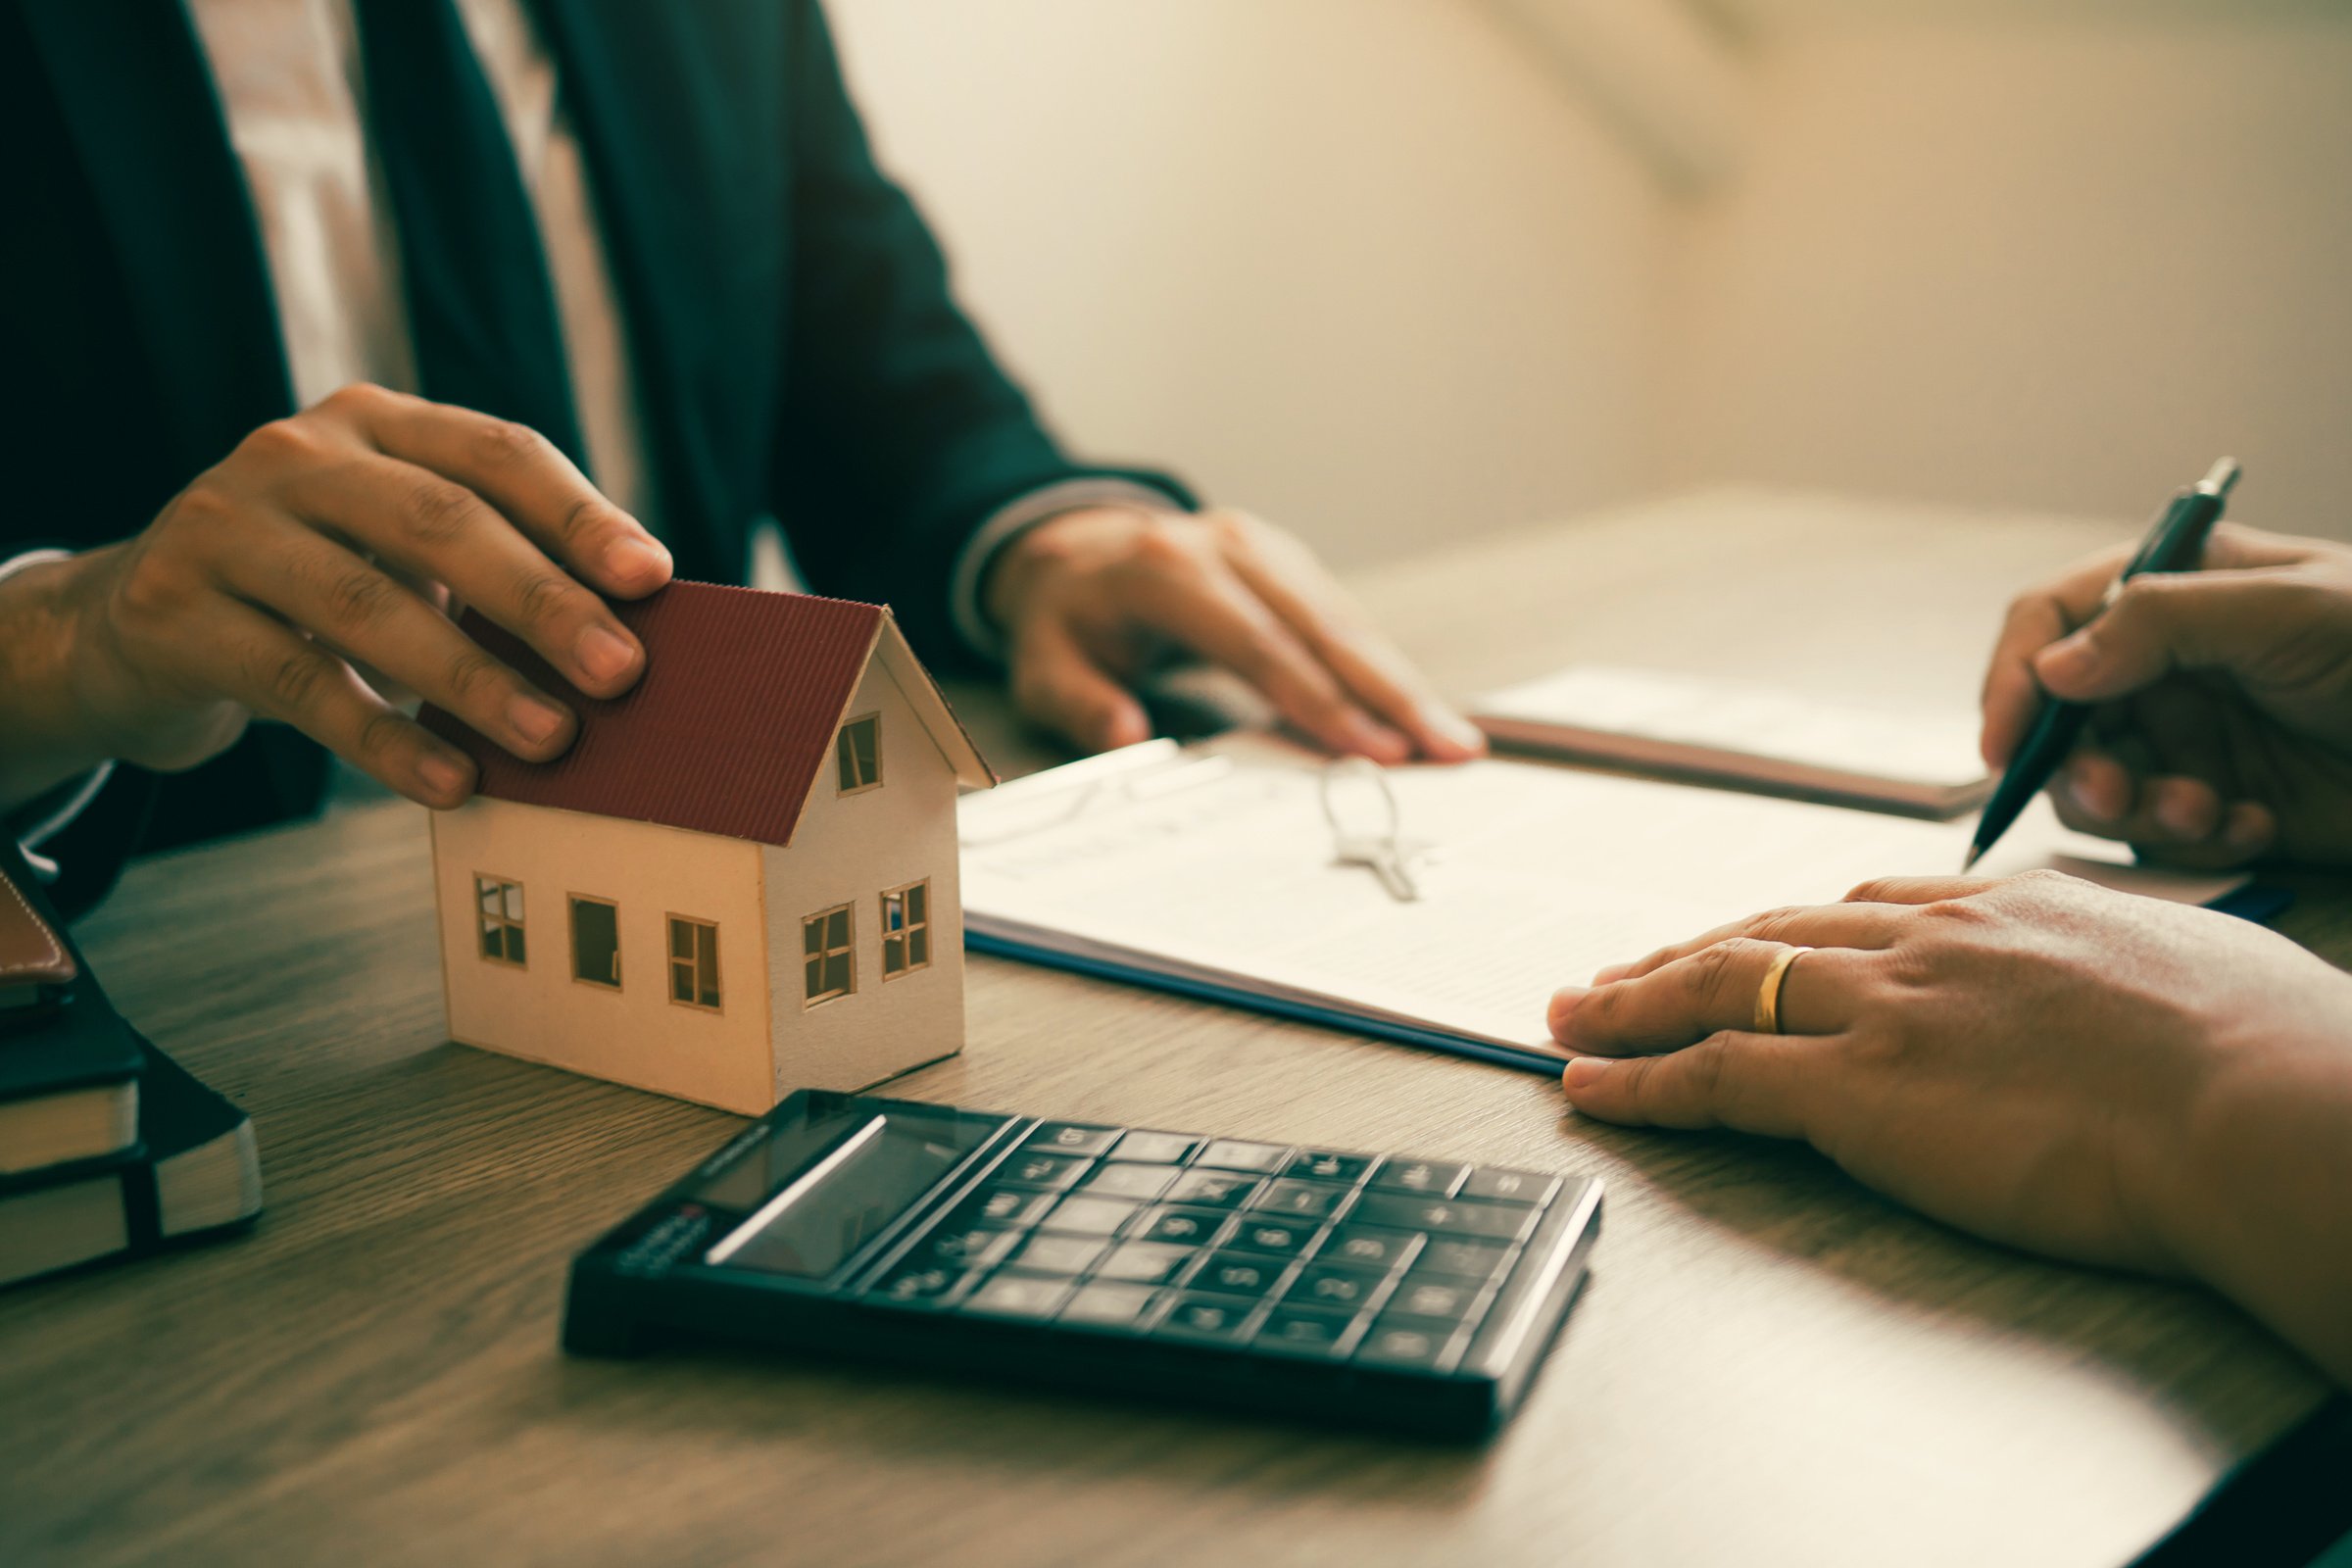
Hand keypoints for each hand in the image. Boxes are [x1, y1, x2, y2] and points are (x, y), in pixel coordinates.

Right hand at [3, 384, 670, 809]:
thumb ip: (492, 569)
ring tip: (552, 740)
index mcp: (374, 425)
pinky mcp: (170, 611)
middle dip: (540, 601)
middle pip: (439, 521)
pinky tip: (451, 782)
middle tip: (620, 673)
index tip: (651, 579)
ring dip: (472, 679)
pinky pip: (297, 682)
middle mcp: (294, 455)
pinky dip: (383, 740)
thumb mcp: (395, 551)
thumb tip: (631, 638)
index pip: (496, 453)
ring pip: (366, 604)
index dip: (578, 515)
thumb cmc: (314, 588)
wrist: (135, 625)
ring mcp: (222, 526)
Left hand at [980, 505, 1484, 761]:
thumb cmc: (1066, 623)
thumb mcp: (1041, 667)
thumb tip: (1125, 733)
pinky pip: (1344, 617)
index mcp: (1169, 570)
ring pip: (1349, 619)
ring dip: (1404, 683)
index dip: (1319, 700)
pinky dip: (1385, 666)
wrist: (1072, 553)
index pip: (1259, 643)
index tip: (1371, 749)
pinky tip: (1421, 708)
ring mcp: (1266, 548)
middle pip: (1324, 626)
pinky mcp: (1289, 563)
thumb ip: (1079, 701)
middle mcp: (1230, 547)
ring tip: (1455, 738)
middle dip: (1392, 693)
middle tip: (1449, 746)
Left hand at [1545, 872, 2351, 1274]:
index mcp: (2009, 909)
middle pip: (1769, 932)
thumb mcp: (2204, 967)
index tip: (1750, 939)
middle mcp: (1927, 943)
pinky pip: (1713, 1076)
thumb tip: (2162, 984)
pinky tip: (1591, 1086)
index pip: (1864, 907)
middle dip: (1681, 953)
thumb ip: (2141, 964)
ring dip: (1630, 1005)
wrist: (2259, 1108)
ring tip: (1570, 1016)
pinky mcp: (1852, 1090)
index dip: (1789, 929)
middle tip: (1615, 972)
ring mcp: (1881, 1009)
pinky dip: (1640, 1079)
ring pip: (1717, 987)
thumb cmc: (2270, 1056)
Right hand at [1980, 523, 2351, 868]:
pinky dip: (2193, 839)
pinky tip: (2256, 827)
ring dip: (2136, 808)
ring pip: (2095, 783)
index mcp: (2174, 590)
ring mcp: (2187, 736)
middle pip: (2056, 716)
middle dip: (2076, 763)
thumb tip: (2052, 669)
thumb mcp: (2288, 610)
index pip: (2051, 619)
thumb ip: (2161, 623)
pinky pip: (2155, 835)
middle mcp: (2164, 664)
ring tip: (2204, 813)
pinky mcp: (2214, 803)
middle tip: (2117, 795)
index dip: (2014, 677)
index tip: (2006, 742)